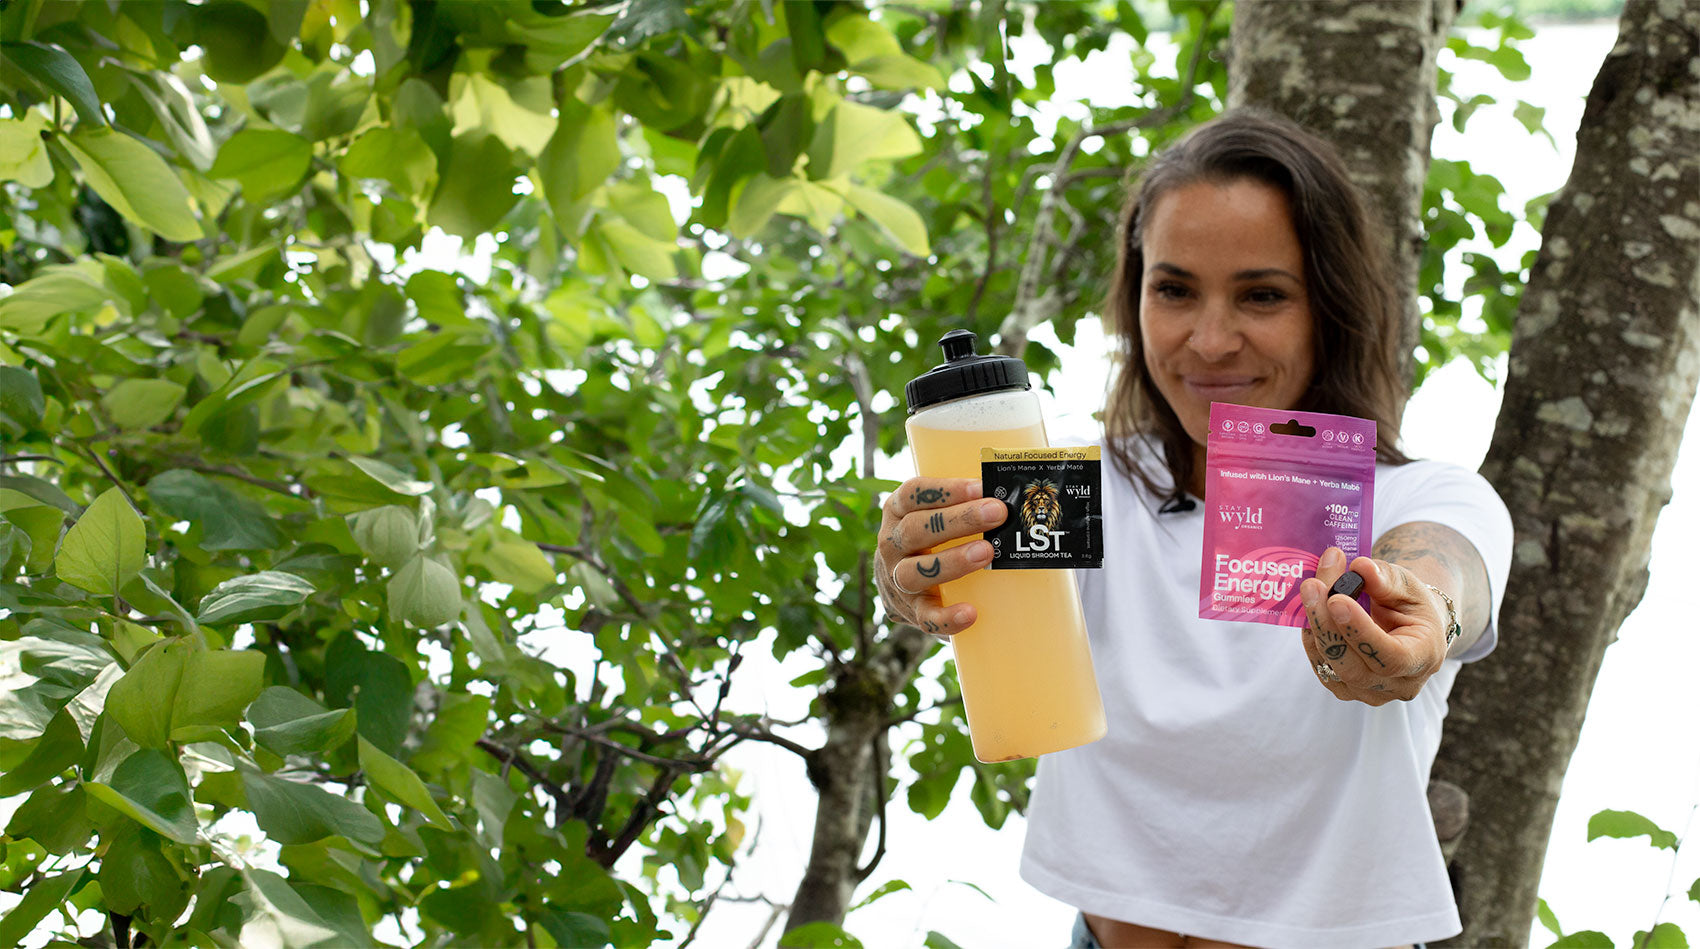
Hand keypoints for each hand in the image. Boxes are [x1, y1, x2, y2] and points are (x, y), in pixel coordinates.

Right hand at [874, 477, 1007, 636]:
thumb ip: (966, 503)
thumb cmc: (933, 540)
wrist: (905, 586)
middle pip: (915, 529)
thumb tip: (1015, 492)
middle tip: (997, 513)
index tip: (981, 486)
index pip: (913, 493)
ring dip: (952, 561)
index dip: (946, 489)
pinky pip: (925, 618)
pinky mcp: (910, 612)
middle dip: (959, 520)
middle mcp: (891, 544)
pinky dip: (947, 617)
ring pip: (914, 572)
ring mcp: (896, 580)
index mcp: (897, 512)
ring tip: (987, 553)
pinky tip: (971, 612)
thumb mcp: (938, 515)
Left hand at [1298, 547, 1450, 705]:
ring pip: (1331, 667)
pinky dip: (1311, 636)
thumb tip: (1360, 567)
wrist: (1409, 627)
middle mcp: (1398, 684)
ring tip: (1310, 588)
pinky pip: (1320, 666)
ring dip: (1314, 625)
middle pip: (1353, 667)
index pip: (1391, 657)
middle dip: (1326, 624)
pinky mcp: (1345, 689)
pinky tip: (1309, 609)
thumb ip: (1387, 578)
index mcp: (1424, 658)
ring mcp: (1369, 692)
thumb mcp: (1409, 586)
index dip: (1360, 631)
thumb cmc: (1411, 605)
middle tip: (1311, 585)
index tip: (1337, 599)